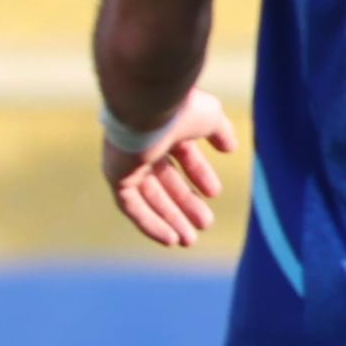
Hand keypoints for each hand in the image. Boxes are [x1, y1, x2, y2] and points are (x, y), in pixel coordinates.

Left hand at [102, 88, 235, 249]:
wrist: (148, 104)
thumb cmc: (180, 107)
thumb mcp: (210, 117)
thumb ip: (219, 132)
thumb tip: (230, 149)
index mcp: (165, 126)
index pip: (182, 155)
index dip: (199, 174)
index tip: (215, 193)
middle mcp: (143, 143)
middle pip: (164, 180)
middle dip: (185, 203)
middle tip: (205, 224)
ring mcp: (126, 160)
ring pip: (148, 197)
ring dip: (169, 218)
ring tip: (189, 240)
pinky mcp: (115, 175)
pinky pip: (130, 206)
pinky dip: (149, 223)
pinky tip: (169, 239)